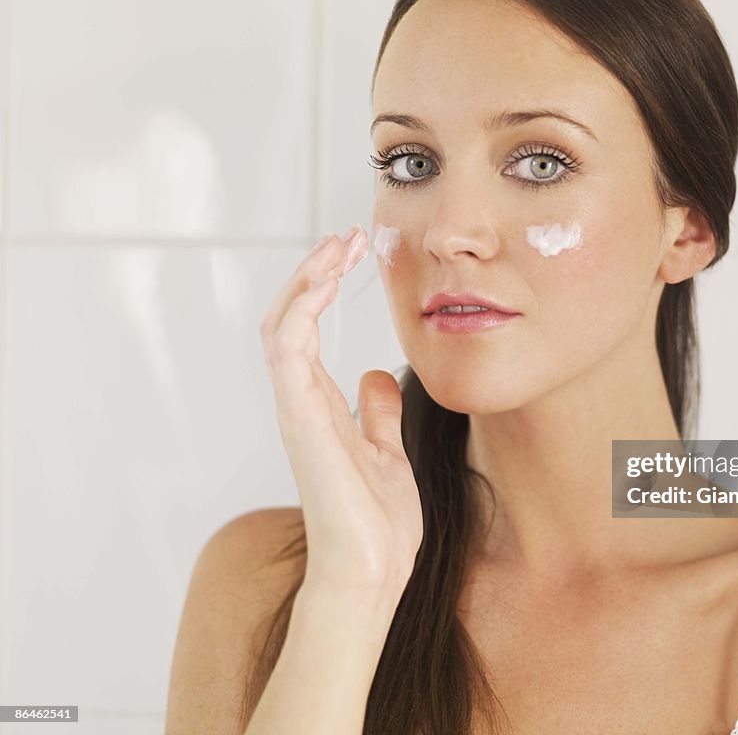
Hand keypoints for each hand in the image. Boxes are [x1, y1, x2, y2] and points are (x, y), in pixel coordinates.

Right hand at [258, 229, 422, 595]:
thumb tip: (377, 376)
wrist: (373, 571)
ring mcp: (297, 409)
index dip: (322, 285)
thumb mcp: (386, 450)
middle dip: (313, 272)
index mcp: (320, 404)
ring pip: (281, 326)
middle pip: (289, 317)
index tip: (353, 251)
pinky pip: (287, 352)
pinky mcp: (301, 421)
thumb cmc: (377, 521)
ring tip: (337, 247)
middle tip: (347, 237)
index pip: (306, 328)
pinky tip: (325, 284)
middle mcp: (301, 401)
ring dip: (305, 280)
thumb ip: (376, 413)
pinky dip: (300, 311)